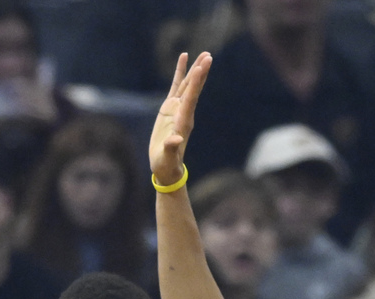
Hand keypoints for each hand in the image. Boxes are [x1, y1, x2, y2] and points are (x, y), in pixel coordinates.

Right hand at [149, 52, 210, 186]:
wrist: (166, 167)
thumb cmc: (166, 164)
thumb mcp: (167, 158)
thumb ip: (171, 147)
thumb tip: (176, 139)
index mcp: (183, 121)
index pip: (191, 98)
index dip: (196, 82)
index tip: (202, 67)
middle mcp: (184, 112)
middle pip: (193, 88)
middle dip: (200, 72)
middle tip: (208, 56)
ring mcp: (177, 108)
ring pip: (187, 84)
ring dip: (194, 70)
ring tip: (202, 54)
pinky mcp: (170, 108)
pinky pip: (176, 86)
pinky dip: (179, 73)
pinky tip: (183, 59)